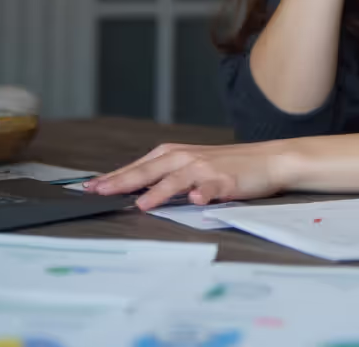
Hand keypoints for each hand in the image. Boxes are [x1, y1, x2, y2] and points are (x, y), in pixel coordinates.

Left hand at [83, 140, 296, 210]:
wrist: (268, 160)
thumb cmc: (228, 165)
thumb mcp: (192, 165)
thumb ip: (166, 175)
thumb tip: (134, 190)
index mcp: (175, 155)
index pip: (138, 167)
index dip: (114, 176)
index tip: (90, 186)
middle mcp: (187, 158)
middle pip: (150, 170)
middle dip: (123, 181)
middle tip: (100, 191)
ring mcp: (207, 169)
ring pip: (177, 179)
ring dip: (159, 191)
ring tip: (142, 204)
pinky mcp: (227, 181)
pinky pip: (213, 188)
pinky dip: (204, 193)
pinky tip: (197, 200)